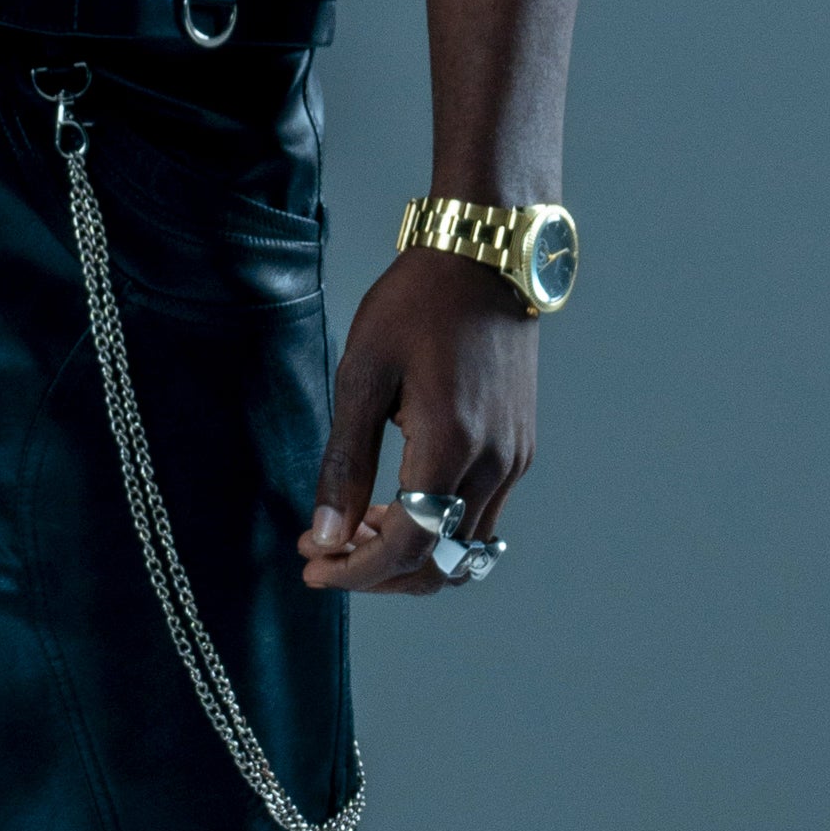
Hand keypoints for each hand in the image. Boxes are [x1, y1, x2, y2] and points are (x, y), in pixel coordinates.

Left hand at [297, 248, 537, 593]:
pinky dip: (434, 528)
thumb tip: (326, 534)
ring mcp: (513, 460)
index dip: (355, 572)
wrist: (486, 257)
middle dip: (376, 573)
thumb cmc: (416, 304)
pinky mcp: (518, 449)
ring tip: (351, 528)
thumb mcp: (362, 375)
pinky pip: (477, 517)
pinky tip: (390, 503)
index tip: (311, 565)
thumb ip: (346, 462)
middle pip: (438, 565)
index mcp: (452, 445)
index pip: (408, 548)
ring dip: (406, 553)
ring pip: (461, 548)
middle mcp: (494, 464)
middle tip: (323, 552)